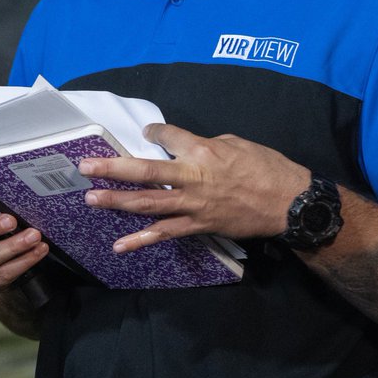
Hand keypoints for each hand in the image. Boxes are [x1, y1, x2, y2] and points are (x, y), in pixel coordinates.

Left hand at [78, 123, 308, 252]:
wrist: (291, 202)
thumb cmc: (267, 167)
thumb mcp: (236, 142)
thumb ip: (204, 144)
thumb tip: (184, 146)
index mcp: (202, 150)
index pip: (166, 136)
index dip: (153, 132)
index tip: (147, 132)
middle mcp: (193, 177)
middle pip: (145, 170)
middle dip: (113, 168)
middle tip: (86, 166)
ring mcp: (193, 204)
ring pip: (148, 203)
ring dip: (117, 201)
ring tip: (91, 198)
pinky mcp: (199, 225)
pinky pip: (165, 233)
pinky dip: (141, 240)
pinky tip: (119, 245)